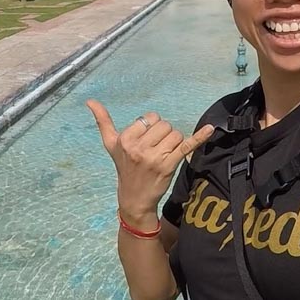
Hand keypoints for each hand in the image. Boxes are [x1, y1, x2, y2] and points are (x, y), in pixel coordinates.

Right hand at [86, 99, 214, 228]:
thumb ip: (102, 121)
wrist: (134, 199)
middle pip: (165, 125)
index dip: (152, 127)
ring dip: (174, 143)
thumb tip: (90, 100)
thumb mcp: (110, 145)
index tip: (146, 141)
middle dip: (164, 135)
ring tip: (164, 155)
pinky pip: (187, 145)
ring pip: (176, 134)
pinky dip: (200, 137)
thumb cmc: (124, 168)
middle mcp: (139, 148)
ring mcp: (155, 157)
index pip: (151, 118)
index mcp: (125, 139)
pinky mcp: (170, 165)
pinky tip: (210, 129)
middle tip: (156, 150)